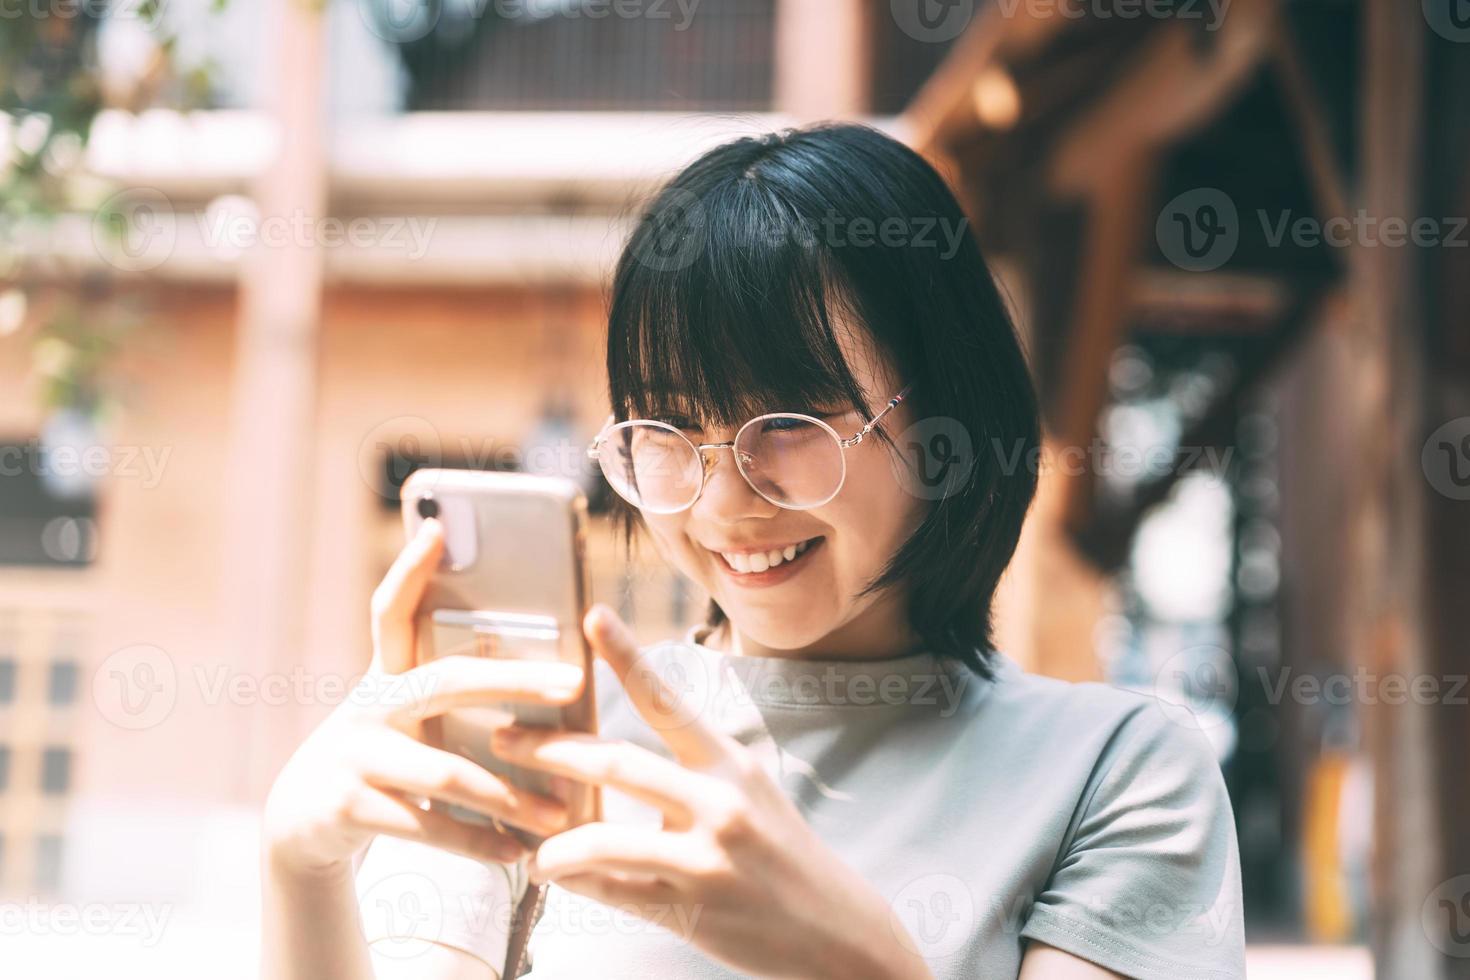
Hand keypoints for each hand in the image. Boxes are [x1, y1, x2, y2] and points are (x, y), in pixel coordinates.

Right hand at [262, 517, 584, 878]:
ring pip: (443, 769)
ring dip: (509, 794)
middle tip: (572, 683)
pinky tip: (517, 853)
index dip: (410, 568)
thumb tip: (532, 660)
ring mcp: (353, 755)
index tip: (439, 527)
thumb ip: (450, 689)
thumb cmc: (383, 756)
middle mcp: (368, 706)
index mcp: (386, 675)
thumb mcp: (405, 715)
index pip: (392, 610)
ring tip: (560, 813)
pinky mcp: (347, 807)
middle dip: (514, 679)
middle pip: (446, 681)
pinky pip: (426, 825)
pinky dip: (477, 843)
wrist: (302, 823)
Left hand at [488, 606, 934, 979]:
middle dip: (551, 750)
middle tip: (505, 738)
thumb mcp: (750, 796)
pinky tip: (557, 877)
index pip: (668, 700)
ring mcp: (706, 857)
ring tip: (531, 843)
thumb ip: (690, 775)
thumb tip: (615, 763)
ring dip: (556, 841)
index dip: (627, 656)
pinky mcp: (694, 910)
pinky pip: (616, 893)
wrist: (839, 930)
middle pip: (616, 762)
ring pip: (605, 839)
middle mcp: (720, 801)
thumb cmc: (785, 856)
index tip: (592, 616)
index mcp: (731, 763)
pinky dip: (579, 884)